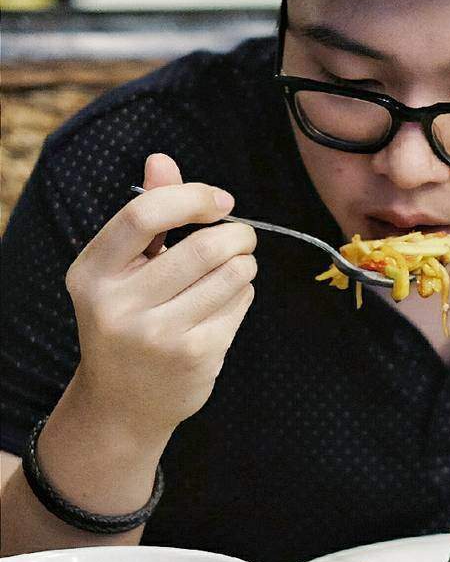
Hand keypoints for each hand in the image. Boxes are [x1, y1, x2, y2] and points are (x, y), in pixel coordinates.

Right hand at [64, 153, 257, 442]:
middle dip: (236, 235)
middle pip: (202, 248)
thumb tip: (162, 160)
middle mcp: (120, 305)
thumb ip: (143, 216)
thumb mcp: (119, 271)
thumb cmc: (127, 321)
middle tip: (243, 236)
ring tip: (238, 267)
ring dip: (245, 265)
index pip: (143, 216)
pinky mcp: (196, 356)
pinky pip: (239, 306)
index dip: (192, 198)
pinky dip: (243, 295)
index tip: (221, 201)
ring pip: (230, 277)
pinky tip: (229, 301)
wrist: (124, 402)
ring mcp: (159, 335)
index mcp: (93, 273)